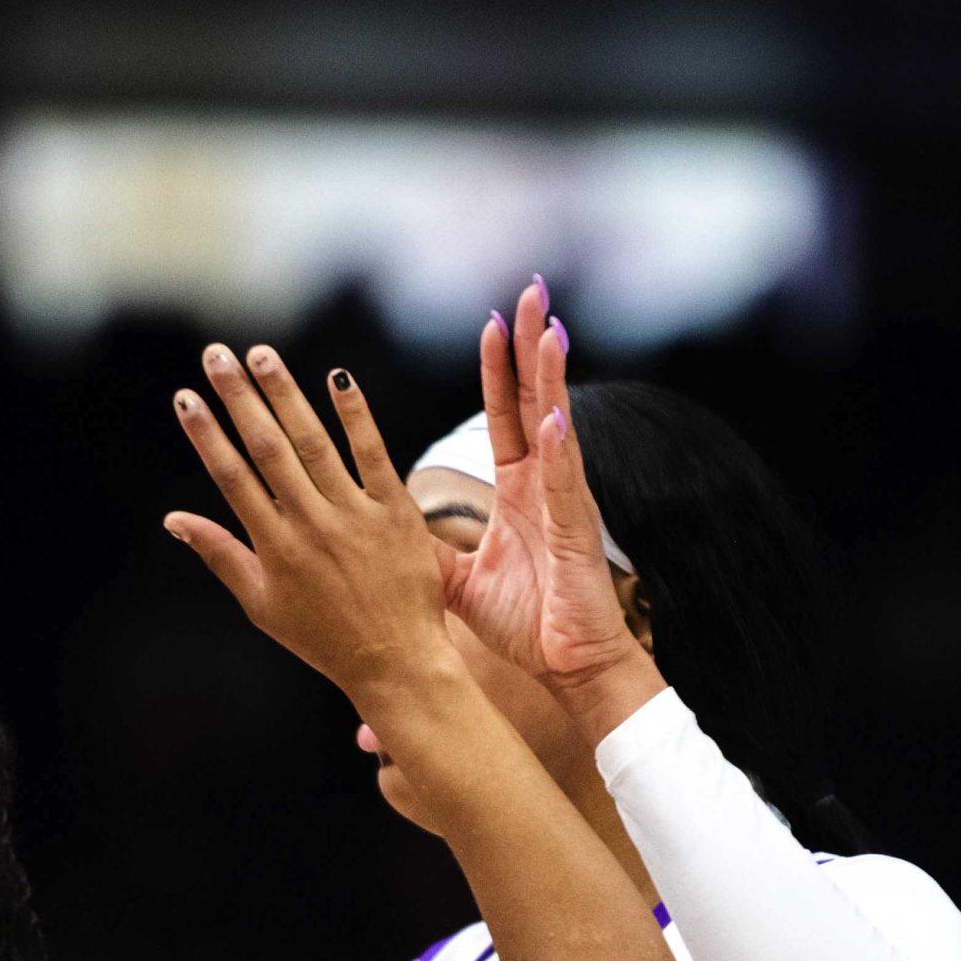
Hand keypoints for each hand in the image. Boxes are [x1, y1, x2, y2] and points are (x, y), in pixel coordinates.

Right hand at [167, 344, 456, 713]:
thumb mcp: (261, 604)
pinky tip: (336, 379)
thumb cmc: (324, 637)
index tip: (186, 397)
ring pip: (312, 443)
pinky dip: (354, 416)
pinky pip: (372, 453)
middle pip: (266, 449)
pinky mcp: (395, 511)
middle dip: (237, 398)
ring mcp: (353, 516)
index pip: (231, 478)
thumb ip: (220, 553)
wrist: (397, 662)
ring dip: (284, 394)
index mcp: (273, 547)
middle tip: (216, 355)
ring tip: (261, 355)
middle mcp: (309, 525)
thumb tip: (173, 520)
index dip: (206, 434)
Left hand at [441, 280, 646, 705]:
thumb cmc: (526, 625)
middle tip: (531, 292)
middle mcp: (544, 485)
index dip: (499, 370)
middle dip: (532, 347)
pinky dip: (559, 449)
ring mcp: (563, 503)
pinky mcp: (575, 533)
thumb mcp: (461, 582)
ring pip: (557, 425)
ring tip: (548, 327)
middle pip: (536, 401)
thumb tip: (386, 542)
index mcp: (519, 491)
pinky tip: (552, 415)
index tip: (491, 323)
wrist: (567, 668)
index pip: (506, 416)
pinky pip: (566, 483)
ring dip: (550, 378)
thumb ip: (427, 552)